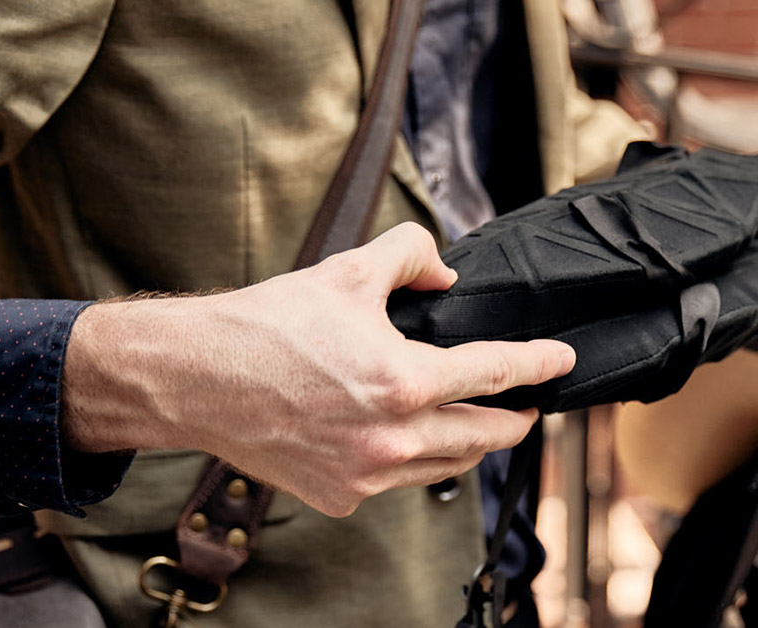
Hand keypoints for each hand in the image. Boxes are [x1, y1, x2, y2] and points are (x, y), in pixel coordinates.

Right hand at [63, 223, 575, 515]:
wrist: (195, 378)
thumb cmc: (266, 325)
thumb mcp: (348, 271)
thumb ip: (411, 256)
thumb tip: (445, 276)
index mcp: (403, 380)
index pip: (496, 372)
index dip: (538, 364)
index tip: (561, 362)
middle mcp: (392, 438)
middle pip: (484, 435)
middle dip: (515, 420)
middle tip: (528, 408)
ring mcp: (366, 475)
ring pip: (446, 466)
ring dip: (470, 445)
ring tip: (479, 426)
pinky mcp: (340, 496)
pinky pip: (397, 482)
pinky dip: (413, 461)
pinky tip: (408, 441)